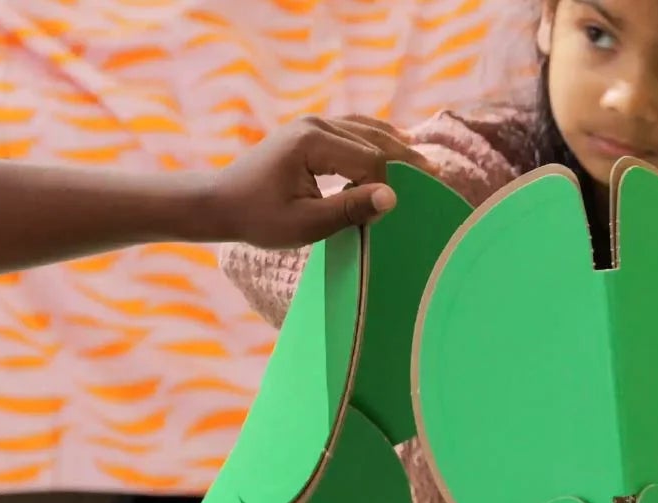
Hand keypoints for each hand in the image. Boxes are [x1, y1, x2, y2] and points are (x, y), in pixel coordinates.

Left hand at [209, 115, 432, 248]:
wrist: (221, 203)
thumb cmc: (259, 218)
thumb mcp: (304, 224)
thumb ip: (349, 209)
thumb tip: (392, 198)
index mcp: (313, 142)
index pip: (368, 161)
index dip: (385, 187)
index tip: (393, 213)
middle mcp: (316, 125)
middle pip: (374, 139)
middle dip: (404, 160)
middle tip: (437, 177)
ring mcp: (313, 124)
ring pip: (367, 129)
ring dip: (395, 146)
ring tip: (423, 163)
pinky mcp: (311, 131)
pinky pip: (354, 128)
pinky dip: (377, 138)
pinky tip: (396, 143)